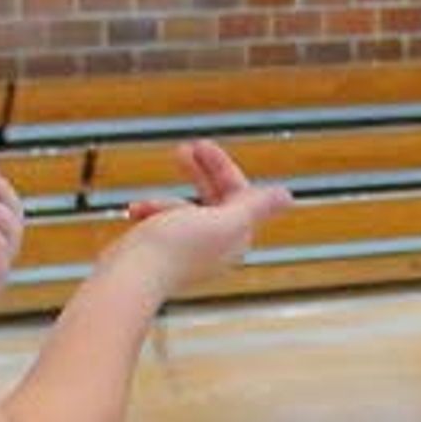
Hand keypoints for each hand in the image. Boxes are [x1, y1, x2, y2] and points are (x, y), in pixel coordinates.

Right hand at [108, 141, 290, 297]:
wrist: (133, 276)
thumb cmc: (176, 248)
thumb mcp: (224, 219)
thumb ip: (255, 206)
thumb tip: (287, 196)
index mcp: (235, 237)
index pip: (238, 194)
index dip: (222, 167)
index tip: (201, 145)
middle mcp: (216, 247)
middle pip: (214, 200)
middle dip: (199, 173)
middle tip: (183, 150)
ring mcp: (190, 252)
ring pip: (184, 212)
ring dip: (165, 200)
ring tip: (144, 203)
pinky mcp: (165, 255)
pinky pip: (161, 225)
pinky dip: (150, 214)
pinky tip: (136, 212)